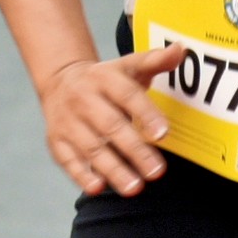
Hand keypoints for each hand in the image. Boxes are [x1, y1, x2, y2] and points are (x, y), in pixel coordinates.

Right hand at [38, 43, 183, 194]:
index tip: (163, 133)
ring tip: (135, 187)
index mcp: (104, 78)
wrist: (60, 81)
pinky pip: (68, 159)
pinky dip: (81, 174)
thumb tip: (181, 50)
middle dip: (134, 150)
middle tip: (157, 171)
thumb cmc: (105, 79)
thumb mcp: (128, 65)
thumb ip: (155, 61)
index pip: (127, 95)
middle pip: (111, 125)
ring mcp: (68, 121)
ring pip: (91, 146)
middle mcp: (83, 98)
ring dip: (113, 169)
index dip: (146, 114)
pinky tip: (98, 188)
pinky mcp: (57, 141)